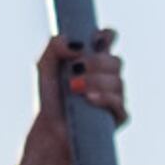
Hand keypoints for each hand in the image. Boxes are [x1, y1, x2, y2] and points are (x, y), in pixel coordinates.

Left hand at [23, 30, 124, 164]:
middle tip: (74, 69)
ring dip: (95, 81)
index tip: (94, 38)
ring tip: (74, 88)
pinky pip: (119, 103)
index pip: (109, 39)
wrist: (49, 130)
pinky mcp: (117, 116)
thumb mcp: (45, 66)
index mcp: (94, 60)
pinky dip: (104, 98)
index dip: (107, 35)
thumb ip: (55, 45)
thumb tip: (79, 45)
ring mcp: (115, 96)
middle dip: (96, 63)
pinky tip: (89, 99)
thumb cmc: (50, 97)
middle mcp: (108, 76)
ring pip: (118, 81)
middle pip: (116, 60)